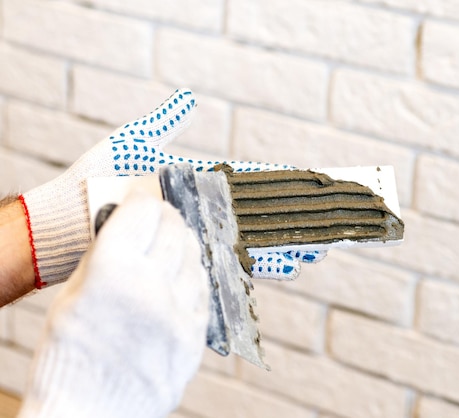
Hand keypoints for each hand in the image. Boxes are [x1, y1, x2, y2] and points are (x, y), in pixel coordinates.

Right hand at [18, 192, 208, 417]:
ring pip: (195, 256)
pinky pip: (203, 292)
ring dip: (183, 244)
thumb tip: (126, 226)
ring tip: (170, 245)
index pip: (142, 211)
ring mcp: (178, 313)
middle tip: (159, 215)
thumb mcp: (70, 297)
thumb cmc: (69, 358)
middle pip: (174, 228)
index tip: (142, 195)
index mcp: (112, 272)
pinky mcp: (195, 336)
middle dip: (165, 216)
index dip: (142, 198)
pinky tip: (182, 276)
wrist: (87, 414)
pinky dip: (193, 277)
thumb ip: (103, 257)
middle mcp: (151, 287)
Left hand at [21, 88, 324, 287]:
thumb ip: (166, 123)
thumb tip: (189, 100)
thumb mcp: (137, 143)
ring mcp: (203, 236)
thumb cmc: (103, 177)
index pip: (257, 181)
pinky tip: (290, 265)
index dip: (287, 183)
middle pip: (266, 216)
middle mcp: (209, 213)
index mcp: (203, 184)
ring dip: (292, 244)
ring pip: (260, 241)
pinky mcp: (193, 257)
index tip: (316, 182)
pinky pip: (238, 263)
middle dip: (301, 220)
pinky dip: (267, 264)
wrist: (75, 215)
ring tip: (321, 248)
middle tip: (334, 224)